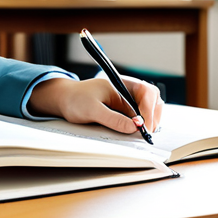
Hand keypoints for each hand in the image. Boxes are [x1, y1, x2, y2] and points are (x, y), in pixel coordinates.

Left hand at [27, 76, 163, 133]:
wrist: (64, 100)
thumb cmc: (75, 99)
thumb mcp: (91, 110)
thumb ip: (112, 118)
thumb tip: (135, 127)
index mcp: (121, 84)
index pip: (146, 92)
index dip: (149, 109)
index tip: (144, 126)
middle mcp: (127, 90)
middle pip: (153, 100)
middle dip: (153, 116)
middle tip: (146, 133)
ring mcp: (127, 100)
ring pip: (150, 108)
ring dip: (150, 121)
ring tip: (142, 133)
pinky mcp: (125, 109)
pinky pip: (140, 116)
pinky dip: (143, 124)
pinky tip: (136, 132)